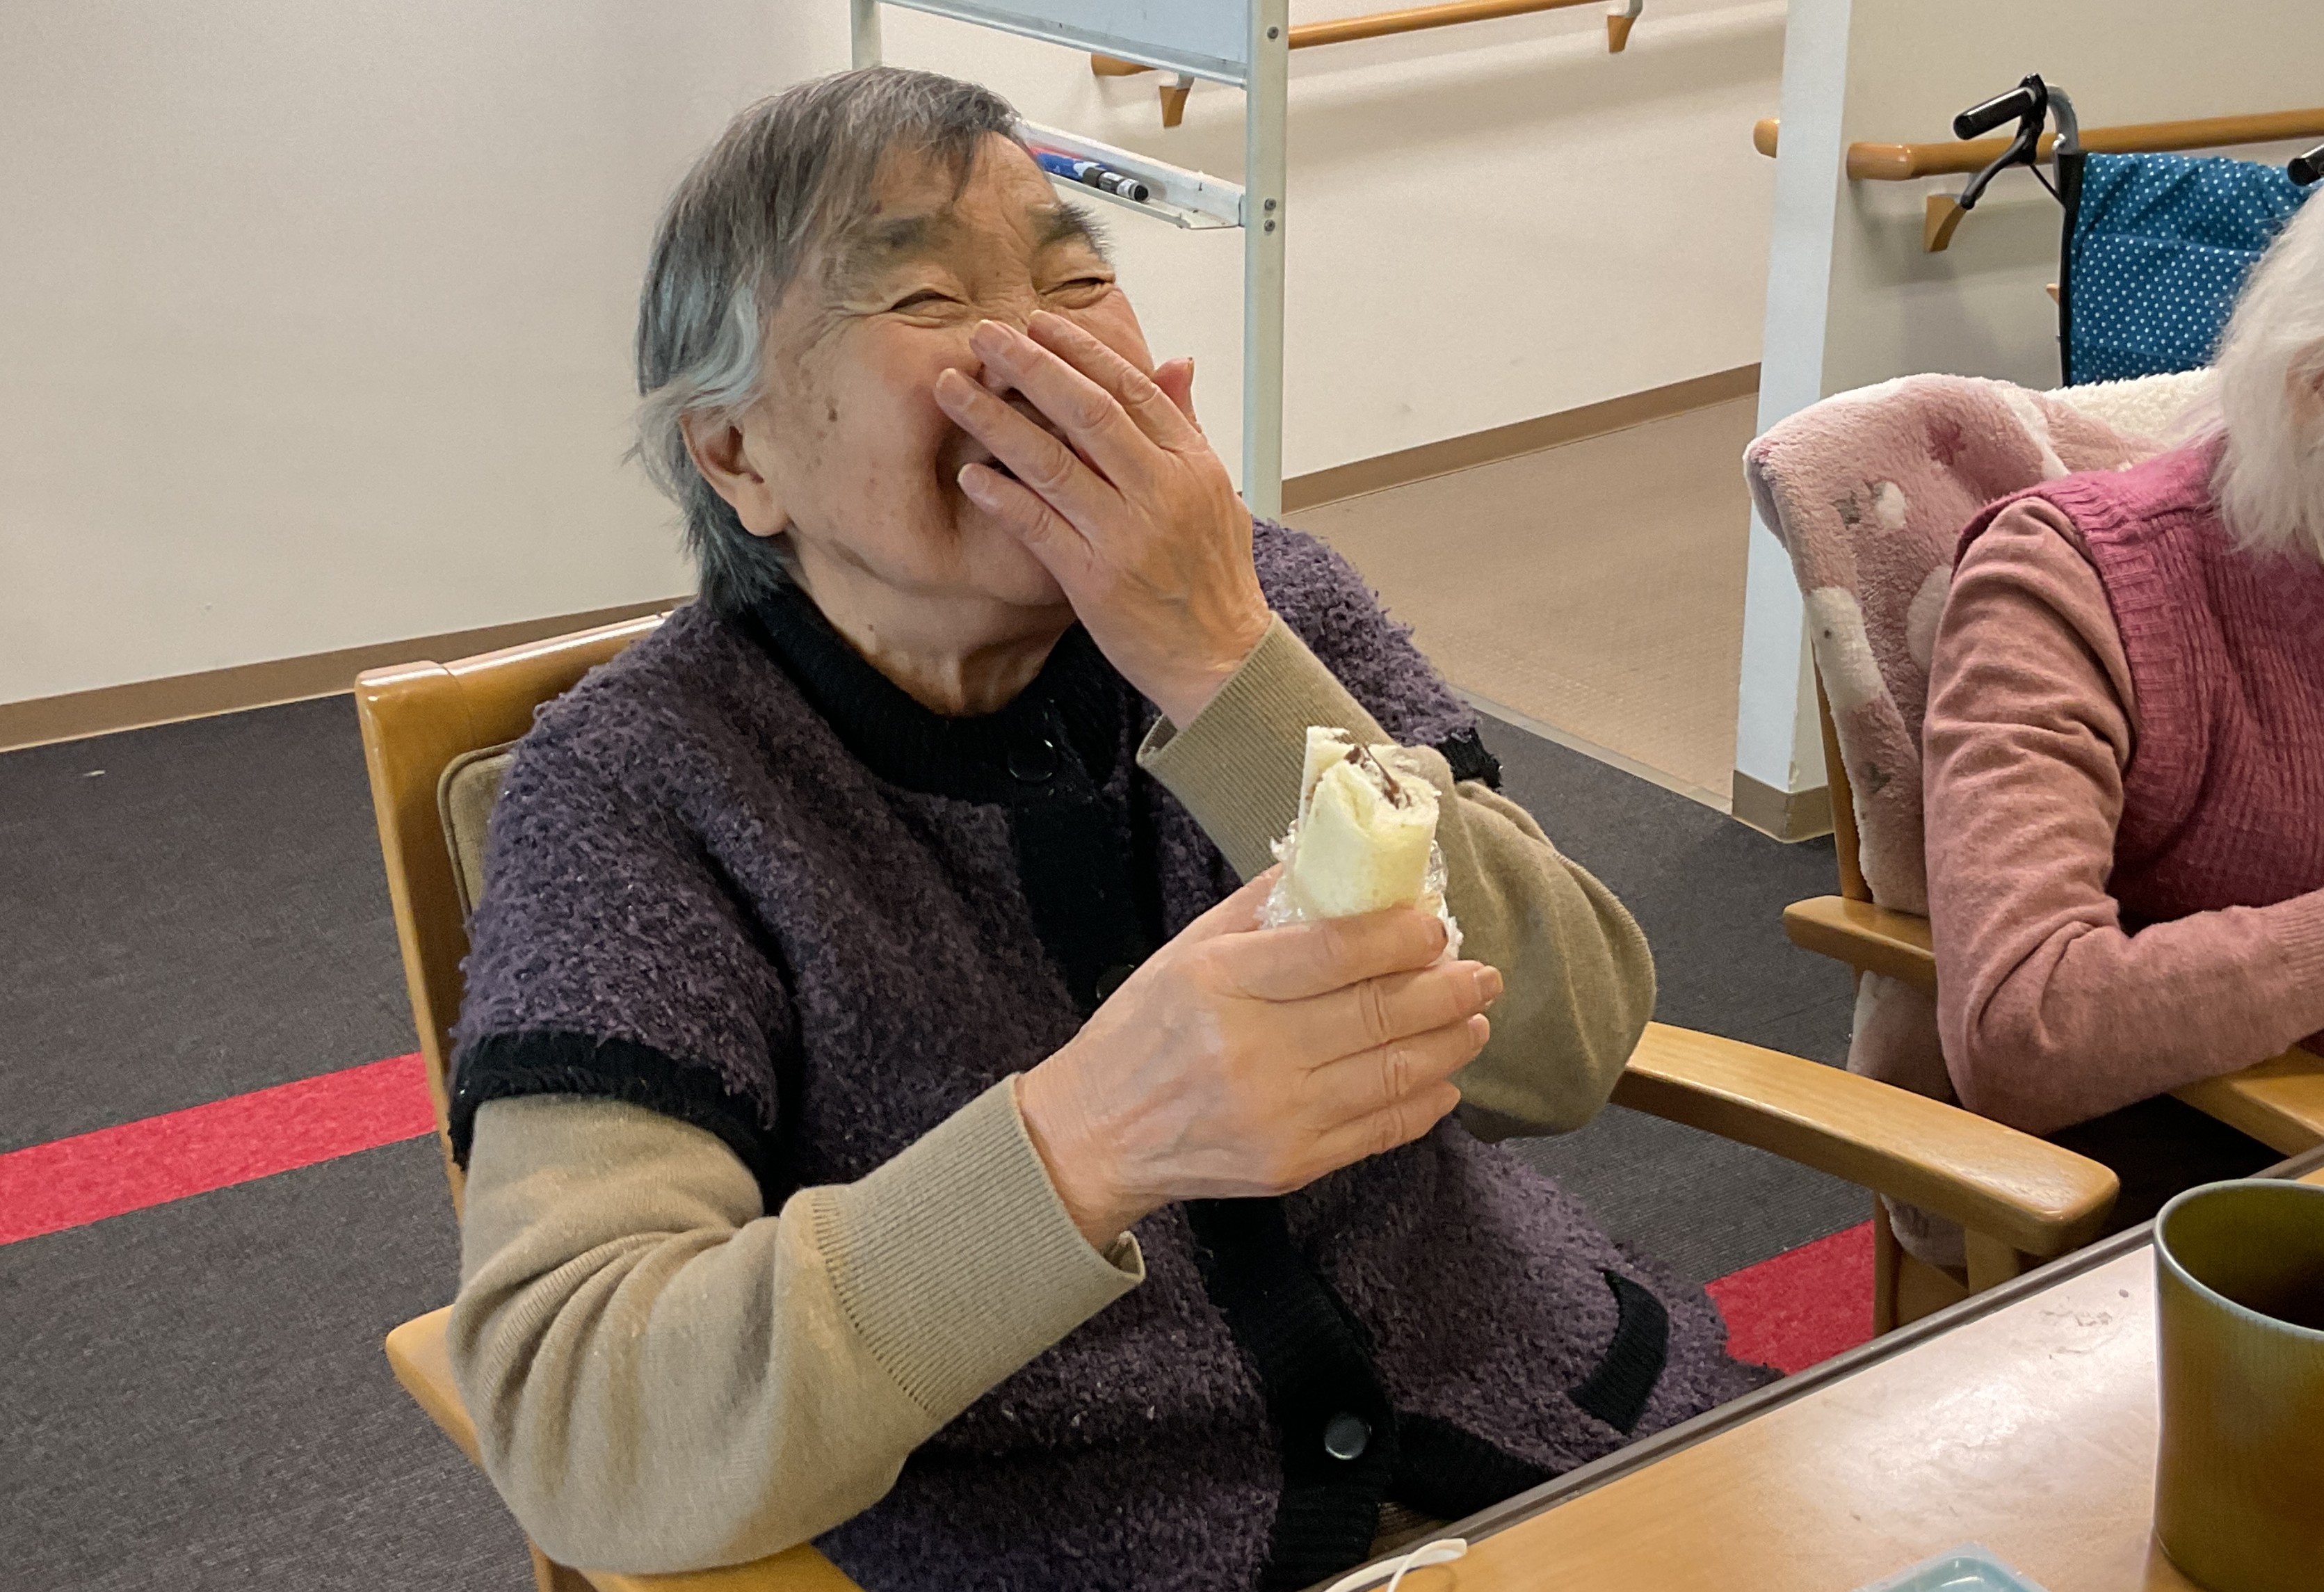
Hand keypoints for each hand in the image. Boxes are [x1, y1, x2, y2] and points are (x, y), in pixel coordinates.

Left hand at [933, 312, 1271, 726]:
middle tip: (984, 335)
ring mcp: (1126, 535)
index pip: (1132, 389)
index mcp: (1190, 464)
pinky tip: (969, 473)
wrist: (1221, 659)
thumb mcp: (1216, 491)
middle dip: (1030, 366)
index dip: (1081, 351)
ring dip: (996, 420)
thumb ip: (1187, 425)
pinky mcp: (1094, 580)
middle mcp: (1160, 491)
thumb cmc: (1215, 578)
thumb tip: (1176, 361)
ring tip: (953, 389)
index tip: (1039, 322)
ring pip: (1052, 462)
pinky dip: (1002, 497)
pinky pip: (1038, 527)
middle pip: (1087, 411)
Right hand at [1016, 871, 1502, 1248]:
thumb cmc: (1144, 1029)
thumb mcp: (1187, 950)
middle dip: (1447, 989)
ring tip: (1474, 1020)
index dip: (1398, 937)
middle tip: (1481, 972)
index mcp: (1221, 983)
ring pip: (1394, 1073)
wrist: (1097, 1134)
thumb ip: (1262, 908)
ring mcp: (1276, 1114)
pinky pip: (1380, 1130)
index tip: (1434, 926)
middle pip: (1377, 1014)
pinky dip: (1424, 1102)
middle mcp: (1251, 1050)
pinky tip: (1443, 1077)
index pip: (1333, 953)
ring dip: (1450, 1043)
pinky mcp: (1292, 1163)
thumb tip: (1341, 864)